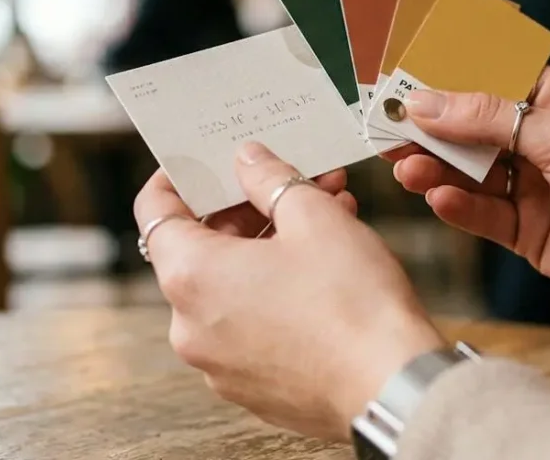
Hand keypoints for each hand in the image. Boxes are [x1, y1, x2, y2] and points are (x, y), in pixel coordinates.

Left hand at [136, 143, 444, 439]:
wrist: (393, 387)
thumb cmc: (353, 304)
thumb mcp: (314, 217)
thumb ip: (270, 179)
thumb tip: (248, 161)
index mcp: (191, 278)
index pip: (156, 213)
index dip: (176, 178)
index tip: (202, 161)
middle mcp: (192, 327)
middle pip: (201, 249)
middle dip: (249, 209)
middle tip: (293, 182)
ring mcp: (220, 363)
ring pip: (233, 287)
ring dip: (271, 247)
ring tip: (328, 217)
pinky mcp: (254, 387)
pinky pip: (253, 325)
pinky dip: (278, 291)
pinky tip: (326, 268)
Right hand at [389, 68, 549, 342]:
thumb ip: (488, 118)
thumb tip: (426, 101)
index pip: (487, 78)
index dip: (443, 77)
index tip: (399, 75)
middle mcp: (541, 139)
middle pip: (469, 126)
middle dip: (427, 126)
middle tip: (384, 125)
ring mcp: (532, 187)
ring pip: (467, 172)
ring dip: (434, 168)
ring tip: (404, 167)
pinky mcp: (526, 231)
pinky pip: (480, 214)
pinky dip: (456, 206)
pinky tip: (437, 198)